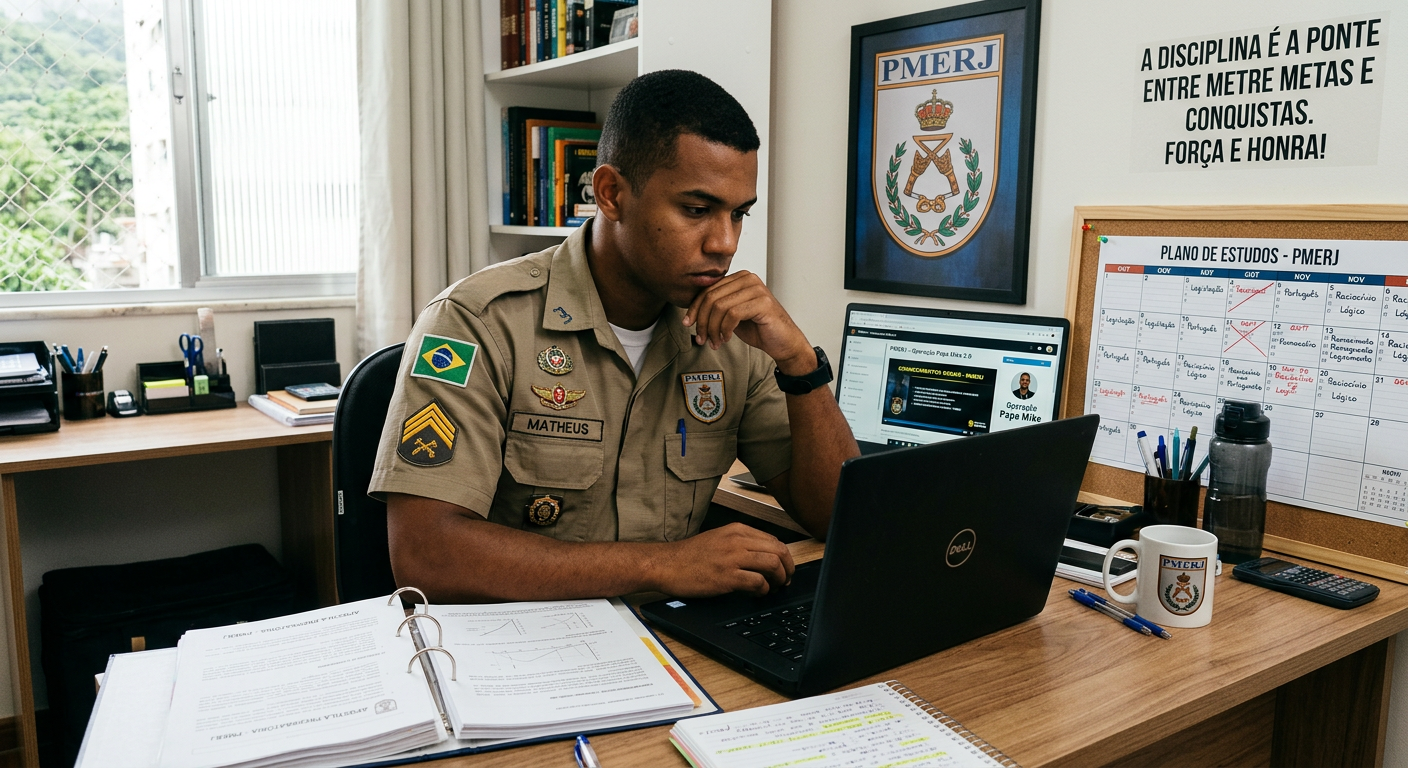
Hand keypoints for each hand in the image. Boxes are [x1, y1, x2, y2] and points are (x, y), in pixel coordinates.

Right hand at [650, 523, 795, 596]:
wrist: (667, 564)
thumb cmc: (689, 556)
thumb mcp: (718, 539)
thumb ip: (740, 544)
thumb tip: (762, 557)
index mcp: (737, 530)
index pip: (774, 540)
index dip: (784, 557)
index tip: (785, 568)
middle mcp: (737, 540)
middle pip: (778, 551)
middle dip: (788, 568)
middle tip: (786, 580)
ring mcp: (732, 558)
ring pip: (772, 565)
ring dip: (779, 579)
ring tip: (774, 588)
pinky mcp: (727, 576)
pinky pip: (757, 582)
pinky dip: (763, 590)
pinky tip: (758, 593)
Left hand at [682, 272, 816, 374]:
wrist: (783, 342)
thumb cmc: (759, 328)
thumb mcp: (731, 315)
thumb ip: (717, 307)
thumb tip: (692, 312)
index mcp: (739, 278)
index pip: (708, 289)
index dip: (695, 307)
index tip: (688, 323)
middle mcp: (748, 278)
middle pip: (711, 297)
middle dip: (703, 321)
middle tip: (701, 338)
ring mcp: (756, 289)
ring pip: (720, 306)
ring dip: (713, 328)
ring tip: (715, 342)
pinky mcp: (762, 302)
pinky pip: (732, 314)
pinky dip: (725, 330)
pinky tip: (726, 339)